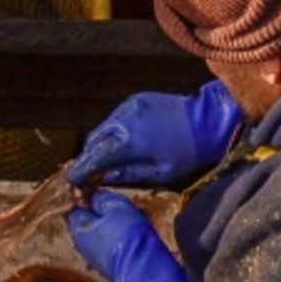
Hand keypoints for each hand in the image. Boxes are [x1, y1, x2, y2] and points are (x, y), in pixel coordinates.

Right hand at [65, 84, 242, 191]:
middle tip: (88, 173)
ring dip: (101, 143)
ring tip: (105, 159)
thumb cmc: (185, 154)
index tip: (72, 181)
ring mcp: (128, 106)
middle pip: (93, 141)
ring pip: (104, 127)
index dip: (79, 171)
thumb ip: (125, 175)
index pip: (93, 157)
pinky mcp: (136, 100)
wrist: (208, 122)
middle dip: (88, 157)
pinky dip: (114, 130)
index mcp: (127, 142)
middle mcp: (122, 120)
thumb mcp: (157, 174)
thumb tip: (102, 178)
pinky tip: (122, 142)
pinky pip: (117, 117)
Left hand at [65, 189, 192, 281]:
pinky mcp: (109, 265)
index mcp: (77, 227)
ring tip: (128, 219)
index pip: (73, 206)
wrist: (144, 270)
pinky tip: (132, 234)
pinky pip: (110, 244)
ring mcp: (94, 257)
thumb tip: (91, 195)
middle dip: (101, 210)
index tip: (98, 189)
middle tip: (117, 204)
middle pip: (87, 219)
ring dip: (111, 224)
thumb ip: (99, 196)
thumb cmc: (128, 235)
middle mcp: (81, 244)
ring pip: (100, 232)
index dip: (85, 195)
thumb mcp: (114, 204)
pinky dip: (118, 237)